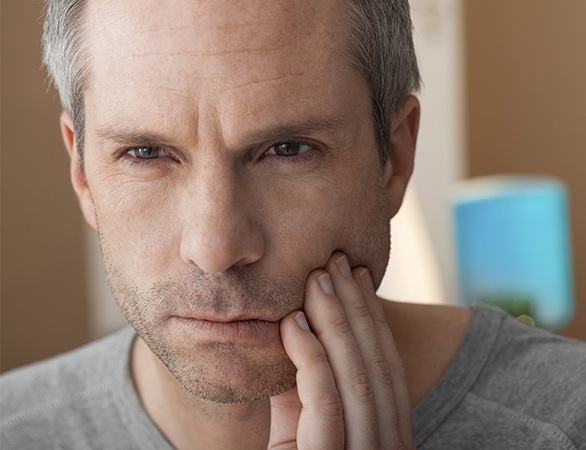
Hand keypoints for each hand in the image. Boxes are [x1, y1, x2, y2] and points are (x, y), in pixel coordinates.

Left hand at [268, 252, 414, 448]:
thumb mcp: (301, 421)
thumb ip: (305, 384)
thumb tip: (298, 324)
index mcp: (389, 435)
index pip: (388, 366)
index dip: (374, 316)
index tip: (359, 274)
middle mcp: (389, 447)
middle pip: (377, 365)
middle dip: (356, 306)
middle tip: (336, 260)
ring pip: (357, 376)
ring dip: (336, 319)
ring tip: (317, 277)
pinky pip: (325, 401)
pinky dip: (310, 356)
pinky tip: (293, 322)